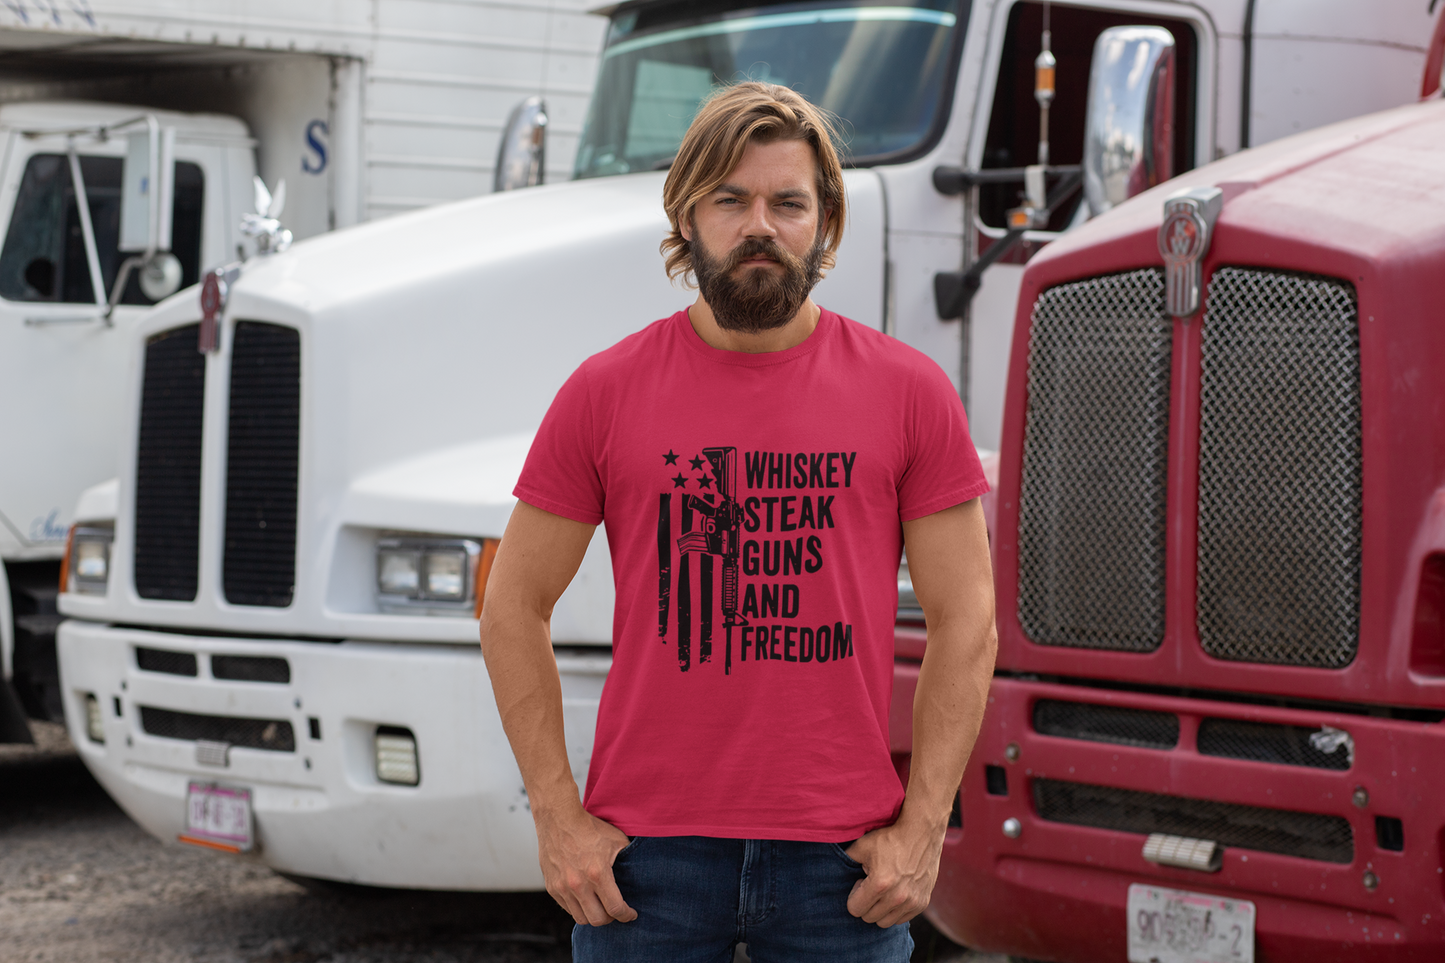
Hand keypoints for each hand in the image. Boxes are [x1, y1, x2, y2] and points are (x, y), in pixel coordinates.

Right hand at [535, 805, 636, 925]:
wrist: (559, 818)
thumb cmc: (589, 828)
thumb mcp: (616, 841)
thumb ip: (628, 860)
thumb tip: (640, 872)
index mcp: (598, 873)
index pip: (615, 909)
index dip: (627, 915)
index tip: (631, 914)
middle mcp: (578, 884)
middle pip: (598, 920)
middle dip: (611, 918)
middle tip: (616, 910)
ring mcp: (562, 887)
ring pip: (581, 918)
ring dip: (593, 915)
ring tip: (600, 906)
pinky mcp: (551, 887)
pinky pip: (567, 908)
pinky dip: (578, 907)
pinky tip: (586, 898)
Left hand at [843, 817, 944, 927]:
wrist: (921, 833)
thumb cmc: (889, 838)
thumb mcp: (862, 846)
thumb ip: (845, 860)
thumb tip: (830, 870)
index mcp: (880, 884)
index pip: (855, 909)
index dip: (855, 895)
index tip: (861, 882)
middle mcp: (897, 897)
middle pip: (869, 918)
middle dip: (866, 903)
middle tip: (872, 885)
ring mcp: (912, 902)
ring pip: (885, 922)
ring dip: (880, 909)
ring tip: (884, 889)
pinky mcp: (922, 903)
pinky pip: (901, 919)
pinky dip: (896, 909)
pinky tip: (896, 891)